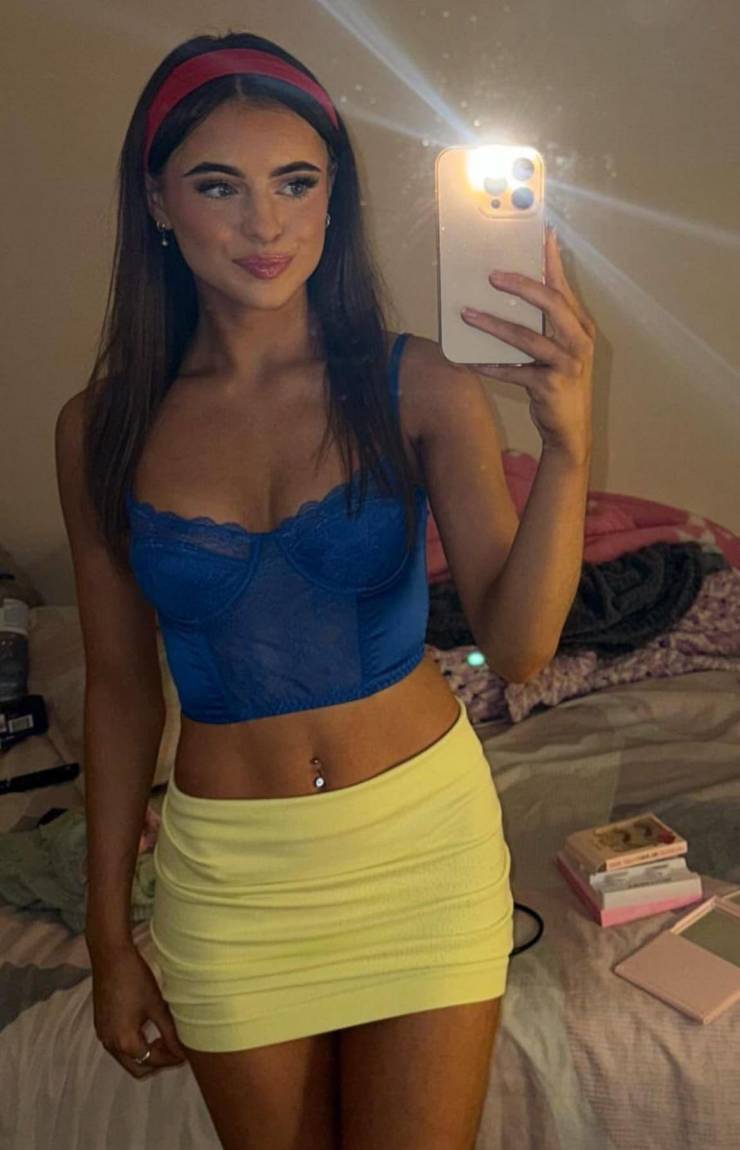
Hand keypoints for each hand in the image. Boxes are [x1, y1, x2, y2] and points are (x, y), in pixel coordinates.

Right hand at [90, 942, 188, 1077]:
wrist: (110, 957)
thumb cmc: (135, 978)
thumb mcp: (157, 1006)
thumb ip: (170, 1033)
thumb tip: (182, 1051)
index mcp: (125, 1041)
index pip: (153, 1062)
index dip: (172, 1059)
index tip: (186, 1053)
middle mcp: (110, 1044)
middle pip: (137, 1068)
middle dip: (158, 1062)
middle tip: (175, 1048)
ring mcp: (103, 1036)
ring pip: (127, 1058)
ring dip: (146, 1054)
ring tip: (164, 1037)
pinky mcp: (101, 1027)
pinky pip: (119, 1046)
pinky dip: (134, 1045)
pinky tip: (148, 1029)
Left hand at [461, 226, 595, 461]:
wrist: (570, 430)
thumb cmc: (560, 385)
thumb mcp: (559, 351)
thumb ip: (545, 325)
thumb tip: (512, 297)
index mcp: (580, 327)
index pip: (563, 287)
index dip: (552, 260)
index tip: (541, 234)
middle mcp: (578, 341)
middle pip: (550, 303)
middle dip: (521, 285)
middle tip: (491, 275)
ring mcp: (567, 364)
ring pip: (527, 337)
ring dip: (493, 324)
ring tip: (467, 314)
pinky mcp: (550, 386)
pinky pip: (513, 372)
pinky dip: (489, 365)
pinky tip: (470, 360)